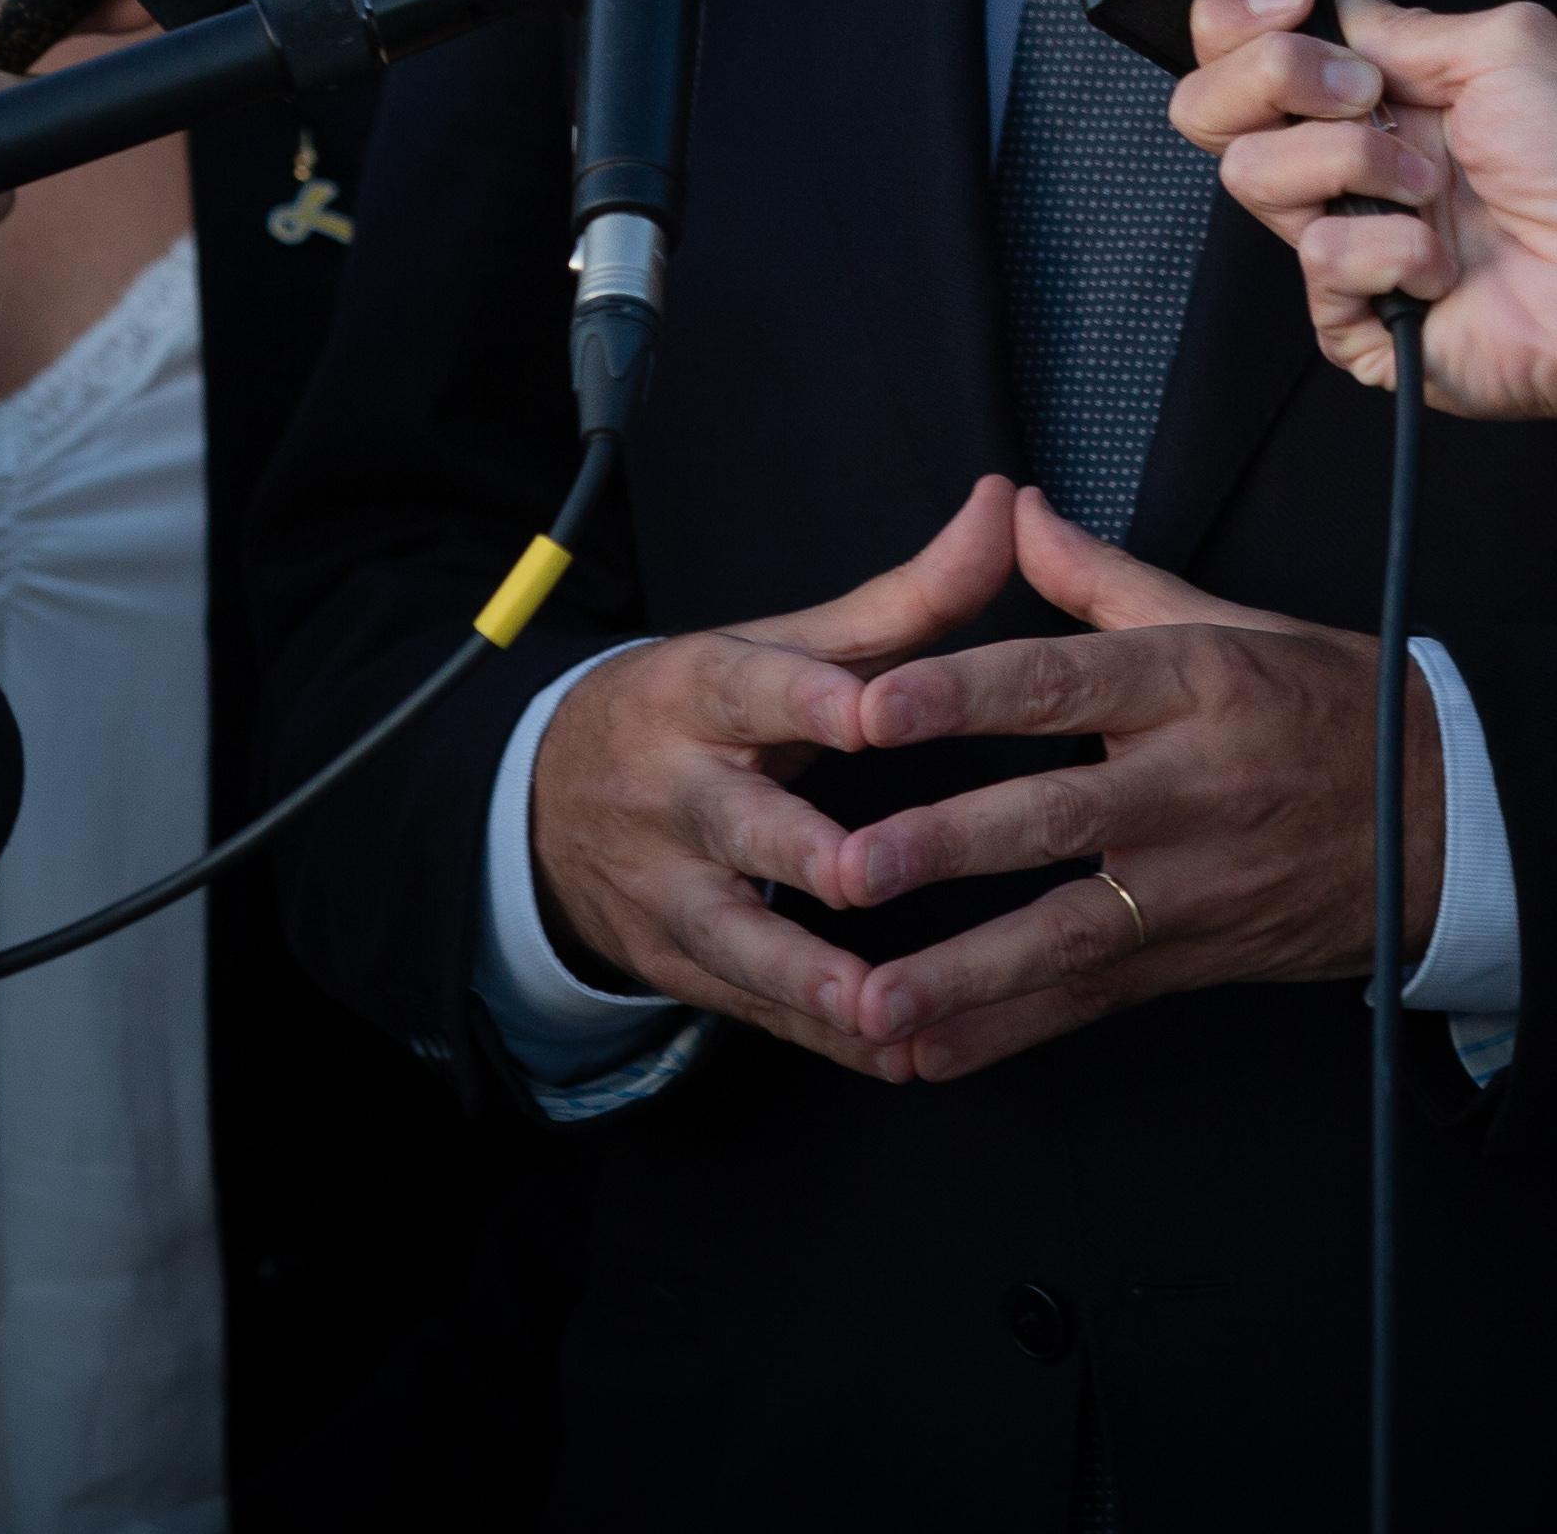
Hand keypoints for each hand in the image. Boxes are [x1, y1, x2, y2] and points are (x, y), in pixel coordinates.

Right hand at [527, 482, 1024, 1079]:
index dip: (810, 702)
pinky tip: (898, 1055)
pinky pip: (756, 1008)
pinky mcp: (680, 964)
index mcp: (702, 693)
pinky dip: (822, 1038)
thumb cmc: (710, 710)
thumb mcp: (783, 643)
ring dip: (806, 979)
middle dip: (797, 855)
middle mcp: (676, 794)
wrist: (552, 800)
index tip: (871, 713)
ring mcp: (669, 888)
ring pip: (735, 940)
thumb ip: (904, 596)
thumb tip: (1004, 502)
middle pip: (738, 826)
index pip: (753, 691)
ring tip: (880, 1011)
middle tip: (862, 877)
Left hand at [826, 497, 1450, 1083]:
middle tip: (848, 871)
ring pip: (1068, 933)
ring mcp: (1195, 884)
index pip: (1062, 682)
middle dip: (946, 848)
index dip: (964, 695)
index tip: (871, 706)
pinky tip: (922, 1055)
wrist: (1453, 820)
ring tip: (869, 1001)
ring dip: (963, 974)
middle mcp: (1191, 787)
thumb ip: (1103, 579)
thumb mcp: (1231, 623)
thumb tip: (1011, 508)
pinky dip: (1006, 1034)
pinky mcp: (1195, 957)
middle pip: (1055, 818)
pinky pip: (1091, 1001)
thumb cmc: (1329, 702)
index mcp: (1193, 684)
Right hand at [1176, 0, 1556, 451]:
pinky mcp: (1355, 318)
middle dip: (1270, 77)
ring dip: (1354, 163)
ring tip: (1432, 185)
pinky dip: (1391, 249)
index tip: (1290, 4)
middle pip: (1209, 108)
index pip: (1243, 46)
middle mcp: (1348, 161)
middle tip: (1361, 92)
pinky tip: (1445, 261)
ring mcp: (1348, 238)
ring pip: (1251, 176)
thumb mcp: (1504, 45)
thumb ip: (1399, 21)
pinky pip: (1317, 263)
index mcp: (1377, 92)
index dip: (1239, 20)